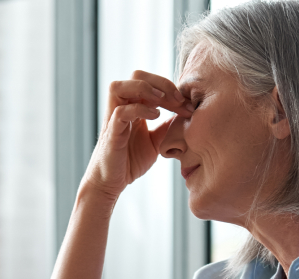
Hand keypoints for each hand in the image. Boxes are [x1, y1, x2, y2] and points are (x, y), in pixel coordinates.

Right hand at [83, 70, 192, 199]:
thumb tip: (185, 114)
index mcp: (133, 106)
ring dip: (144, 89)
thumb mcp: (156, 141)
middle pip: (136, 75)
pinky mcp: (111, 133)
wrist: (111, 182)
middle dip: (161, 83)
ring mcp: (114, 119)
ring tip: (162, 102)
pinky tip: (155, 116)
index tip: (188, 105)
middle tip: (178, 100)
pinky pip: (120, 112)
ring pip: (119, 86)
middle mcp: (121, 107)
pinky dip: (139, 109)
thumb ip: (167, 126)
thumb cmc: (130, 161)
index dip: (171, 88)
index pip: (151, 82)